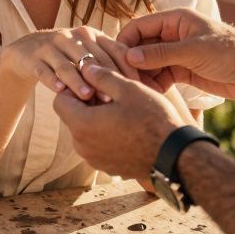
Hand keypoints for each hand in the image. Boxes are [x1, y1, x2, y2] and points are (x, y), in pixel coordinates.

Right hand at [0, 26, 140, 102]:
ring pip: (67, 65)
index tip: (137, 89)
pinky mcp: (32, 57)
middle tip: (113, 98)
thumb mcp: (86, 56)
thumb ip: (107, 66)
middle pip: (91, 58)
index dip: (126, 68)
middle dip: (103, 78)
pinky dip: (52, 80)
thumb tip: (138, 89)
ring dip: (78, 81)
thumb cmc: (65, 59)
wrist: (24, 53)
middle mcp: (71, 36)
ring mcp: (50, 45)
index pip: (114, 50)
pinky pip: (44, 70)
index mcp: (90, 35)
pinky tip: (60, 91)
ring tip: (88, 96)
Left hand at [52, 64, 194, 179]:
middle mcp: (82, 146)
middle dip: (85, 102)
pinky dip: (105, 134)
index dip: (74, 87)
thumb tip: (84, 67)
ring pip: (85, 131)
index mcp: (82, 125)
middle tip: (109, 93)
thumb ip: (101, 76)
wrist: (175, 155)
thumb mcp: (128, 89)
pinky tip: (126, 126)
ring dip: (96, 118)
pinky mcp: (107, 167)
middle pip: (71, 116)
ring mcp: (94, 159)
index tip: (93, 82)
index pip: (60, 100)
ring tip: (120, 109)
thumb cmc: (152, 119)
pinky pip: (97, 145)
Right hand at [118, 8, 234, 101]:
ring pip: (149, 63)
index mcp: (176, 20)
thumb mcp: (193, 51)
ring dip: (141, 76)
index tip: (117, 61)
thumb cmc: (231, 53)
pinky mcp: (183, 71)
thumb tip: (129, 57)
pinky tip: (150, 95)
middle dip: (131, 62)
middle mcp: (174, 35)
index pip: (140, 27)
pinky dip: (154, 85)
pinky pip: (160, 76)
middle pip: (141, 46)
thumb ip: (161, 54)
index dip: (125, 42)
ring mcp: (177, 54)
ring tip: (135, 90)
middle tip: (123, 80)